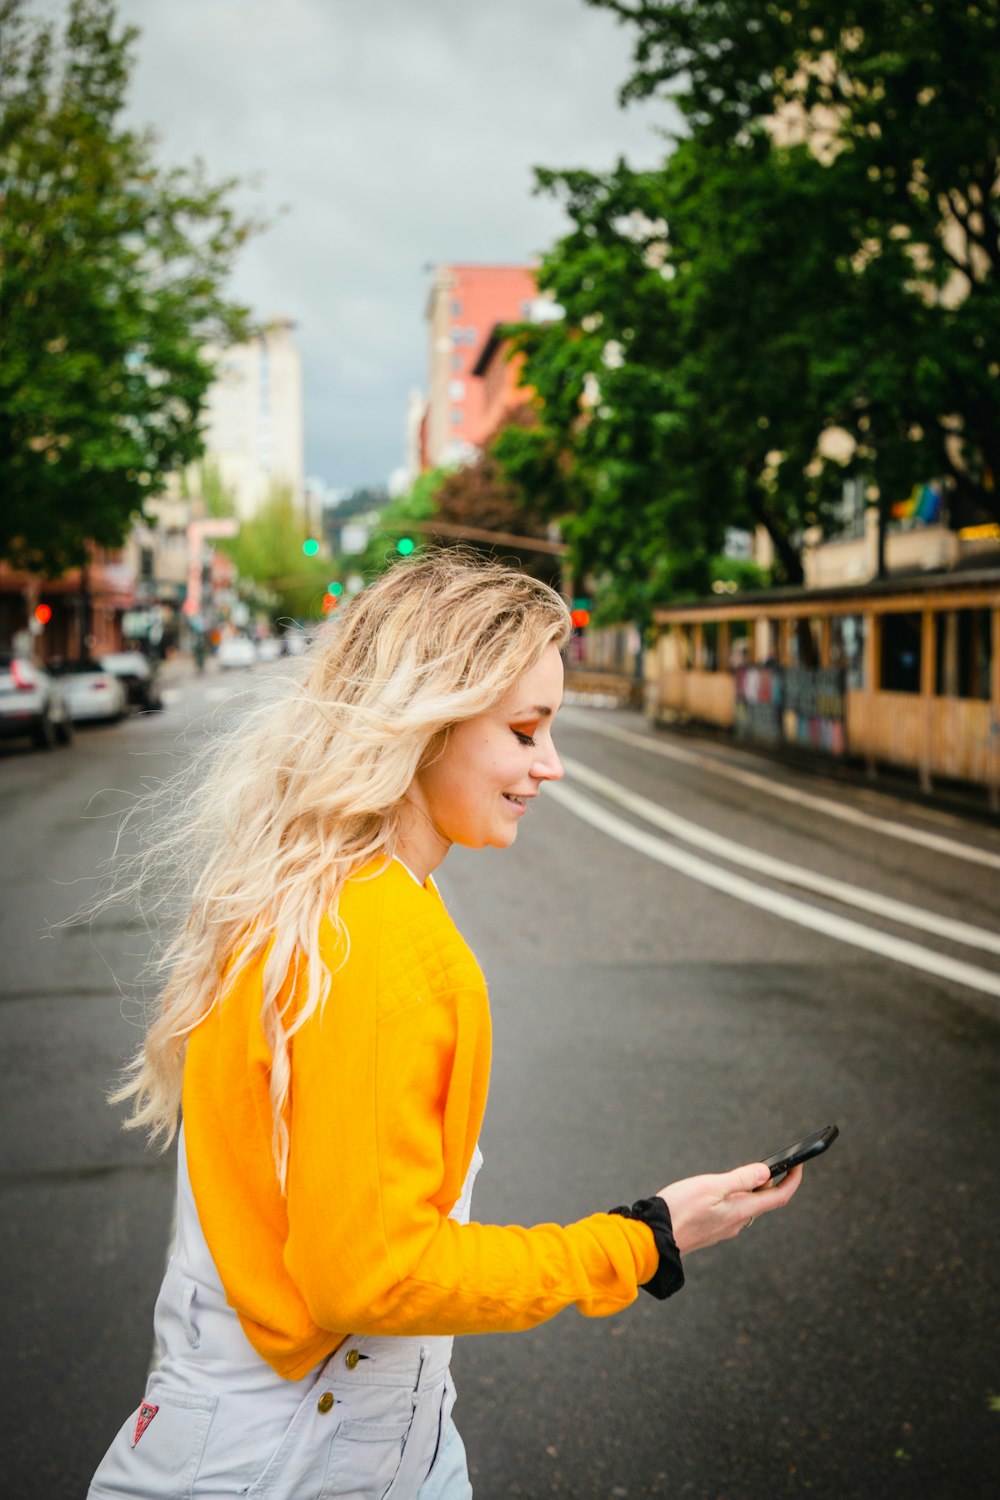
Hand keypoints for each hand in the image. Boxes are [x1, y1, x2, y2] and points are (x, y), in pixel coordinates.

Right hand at [657, 1161, 802, 1254]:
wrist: (653, 1239)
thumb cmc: (679, 1211)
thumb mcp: (711, 1186)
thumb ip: (740, 1179)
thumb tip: (765, 1172)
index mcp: (741, 1211)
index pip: (778, 1197)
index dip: (792, 1181)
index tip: (798, 1166)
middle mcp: (737, 1223)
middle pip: (762, 1201)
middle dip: (766, 1182)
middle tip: (760, 1164)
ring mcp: (724, 1229)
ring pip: (745, 1207)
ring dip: (747, 1190)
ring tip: (734, 1175)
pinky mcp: (711, 1231)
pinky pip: (731, 1212)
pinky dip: (733, 1198)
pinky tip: (716, 1192)